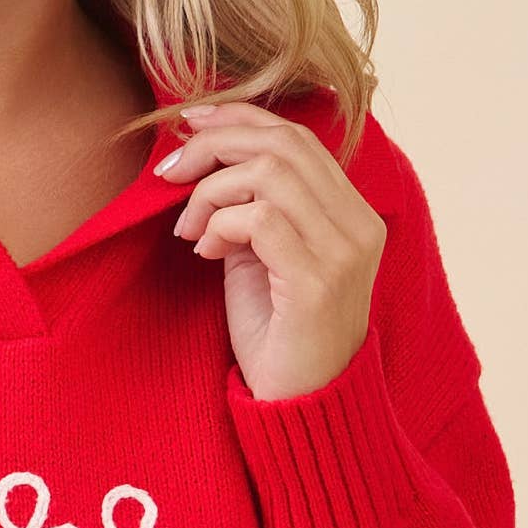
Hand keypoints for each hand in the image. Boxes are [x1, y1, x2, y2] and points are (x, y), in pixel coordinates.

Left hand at [154, 98, 386, 400]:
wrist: (303, 410)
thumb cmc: (278, 338)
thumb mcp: (261, 260)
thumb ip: (249, 210)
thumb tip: (204, 162)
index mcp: (351, 214)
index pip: (297, 137)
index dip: (239, 118)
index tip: (188, 120)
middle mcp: (358, 225)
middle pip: (283, 144)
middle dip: (214, 144)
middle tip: (169, 171)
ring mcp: (344, 253)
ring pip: (269, 174)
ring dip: (211, 193)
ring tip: (189, 231)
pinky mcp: (318, 282)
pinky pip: (261, 220)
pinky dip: (219, 226)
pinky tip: (205, 254)